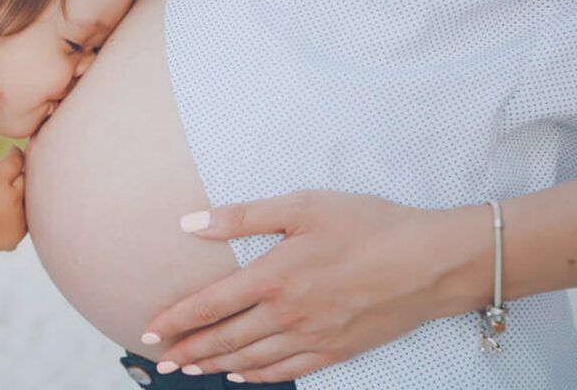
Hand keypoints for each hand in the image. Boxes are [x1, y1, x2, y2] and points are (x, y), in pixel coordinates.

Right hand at [0, 146, 27, 255]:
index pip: (16, 159)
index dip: (14, 153)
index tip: (12, 151)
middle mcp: (12, 198)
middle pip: (26, 177)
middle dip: (18, 174)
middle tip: (8, 175)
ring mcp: (17, 217)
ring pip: (29, 197)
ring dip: (20, 193)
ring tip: (4, 196)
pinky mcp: (19, 232)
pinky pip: (26, 216)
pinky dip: (19, 212)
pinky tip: (4, 213)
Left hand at [142, 190, 488, 382]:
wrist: (431, 261)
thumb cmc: (367, 224)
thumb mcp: (302, 206)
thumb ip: (242, 216)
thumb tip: (189, 224)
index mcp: (272, 277)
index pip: (208, 306)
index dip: (174, 320)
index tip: (148, 330)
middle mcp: (286, 315)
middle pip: (223, 340)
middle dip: (186, 350)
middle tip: (159, 359)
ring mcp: (312, 337)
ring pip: (250, 360)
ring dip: (214, 366)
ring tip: (188, 370)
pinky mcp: (337, 350)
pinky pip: (287, 372)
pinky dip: (259, 377)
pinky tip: (242, 377)